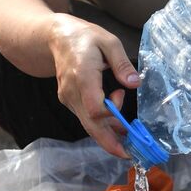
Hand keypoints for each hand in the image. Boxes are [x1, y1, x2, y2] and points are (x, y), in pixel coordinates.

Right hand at [46, 15, 140, 157]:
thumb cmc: (84, 37)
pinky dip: (101, 123)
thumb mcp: (109, 41)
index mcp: (82, 75)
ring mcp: (68, 98)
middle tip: (127, 153)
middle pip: (89, 124)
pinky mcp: (69, 101)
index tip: (121, 95)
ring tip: (129, 136)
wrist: (56, 37)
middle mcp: (72, 91)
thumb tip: (134, 83)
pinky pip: (85, 117)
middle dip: (108, 141)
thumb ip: (122, 63)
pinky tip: (116, 123)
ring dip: (108, 131)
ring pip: (88, 123)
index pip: (94, 107)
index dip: (111, 112)